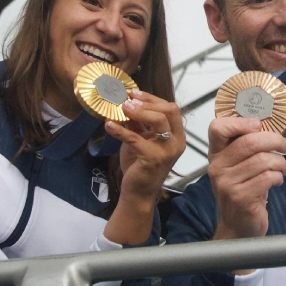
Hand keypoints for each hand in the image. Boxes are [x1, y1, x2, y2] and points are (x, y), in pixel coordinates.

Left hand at [102, 89, 185, 244]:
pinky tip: (108, 126)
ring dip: (139, 111)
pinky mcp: (153, 159)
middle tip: (128, 100)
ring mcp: (167, 151)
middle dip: (148, 102)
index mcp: (176, 135)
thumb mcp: (141, 139)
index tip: (134, 93)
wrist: (138, 192)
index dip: (152, 99)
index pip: (171, 108)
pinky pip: (136, 139)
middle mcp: (177, 142)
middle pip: (169, 110)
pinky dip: (121, 130)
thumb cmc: (140, 165)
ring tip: (121, 108)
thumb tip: (127, 102)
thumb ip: (138, 123)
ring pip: (159, 120)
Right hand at [208, 116, 285, 243]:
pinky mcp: (241, 198)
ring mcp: (227, 184)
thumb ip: (244, 148)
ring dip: (280, 163)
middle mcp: (217, 168)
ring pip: (263, 160)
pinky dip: (279, 177)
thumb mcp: (237, 168)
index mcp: (216, 155)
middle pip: (249, 141)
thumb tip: (268, 128)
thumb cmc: (242, 192)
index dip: (240, 122)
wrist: (237, 227)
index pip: (218, 128)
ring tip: (282, 168)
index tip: (259, 126)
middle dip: (275, 140)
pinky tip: (277, 181)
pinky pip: (268, 177)